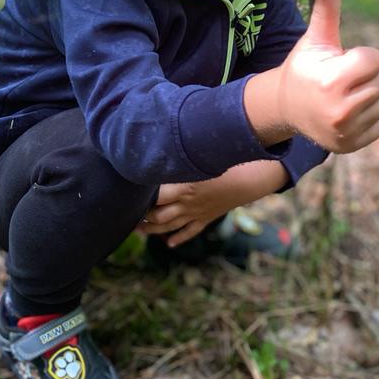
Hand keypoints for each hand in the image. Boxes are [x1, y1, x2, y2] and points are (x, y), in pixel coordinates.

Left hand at [139, 161, 287, 247]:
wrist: (252, 179)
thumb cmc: (227, 160)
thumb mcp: (202, 153)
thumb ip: (180, 148)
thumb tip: (162, 136)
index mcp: (183, 187)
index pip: (153, 196)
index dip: (138, 198)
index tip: (126, 194)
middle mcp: (186, 203)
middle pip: (156, 215)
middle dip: (140, 216)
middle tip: (126, 212)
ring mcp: (196, 213)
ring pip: (168, 226)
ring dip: (152, 229)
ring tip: (138, 229)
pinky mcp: (206, 218)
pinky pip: (189, 232)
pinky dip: (178, 238)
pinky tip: (168, 243)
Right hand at [245, 0, 378, 152]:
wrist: (285, 107)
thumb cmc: (304, 67)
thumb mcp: (314, 39)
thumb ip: (326, 11)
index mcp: (333, 81)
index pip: (376, 59)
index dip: (361, 56)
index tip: (343, 61)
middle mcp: (341, 109)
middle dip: (367, 75)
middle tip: (343, 79)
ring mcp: (346, 131)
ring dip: (370, 95)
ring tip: (345, 95)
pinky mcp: (351, 145)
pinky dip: (369, 118)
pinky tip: (347, 113)